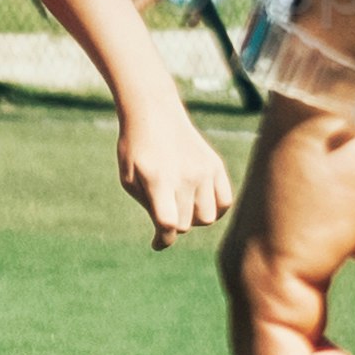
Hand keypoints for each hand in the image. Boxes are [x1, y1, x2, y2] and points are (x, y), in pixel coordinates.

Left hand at [115, 86, 236, 247]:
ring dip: (194, 218)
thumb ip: (148, 207)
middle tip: (164, 212)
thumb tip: (168, 234)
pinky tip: (200, 202)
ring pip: (208, 217)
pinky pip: (225, 202)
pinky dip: (215, 209)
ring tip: (182, 205)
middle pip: (187, 224)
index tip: (157, 241)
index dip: (163, 239)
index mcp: (158, 180)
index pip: (169, 223)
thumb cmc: (136, 149)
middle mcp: (185, 176)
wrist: (153, 113)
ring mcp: (204, 170)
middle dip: (173, 225)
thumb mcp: (129, 179)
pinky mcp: (216, 165)